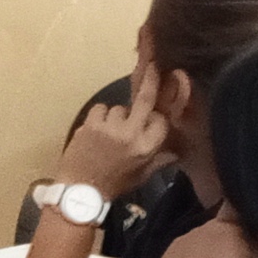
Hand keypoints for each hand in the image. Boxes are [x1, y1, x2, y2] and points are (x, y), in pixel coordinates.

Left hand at [46, 53, 172, 202]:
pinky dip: (99, 118)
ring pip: (119, 108)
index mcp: (147, 147)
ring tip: (108, 134)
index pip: (160, 120)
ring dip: (115, 117)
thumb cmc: (113, 184)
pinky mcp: (91, 124)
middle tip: (153, 65)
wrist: (80, 191)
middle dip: (151, 80)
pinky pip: (100, 109)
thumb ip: (159, 159)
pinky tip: (96, 131)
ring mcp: (110, 127)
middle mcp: (131, 134)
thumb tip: (177, 151)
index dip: (156, 118)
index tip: (153, 117)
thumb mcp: (141, 175)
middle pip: (145, 99)